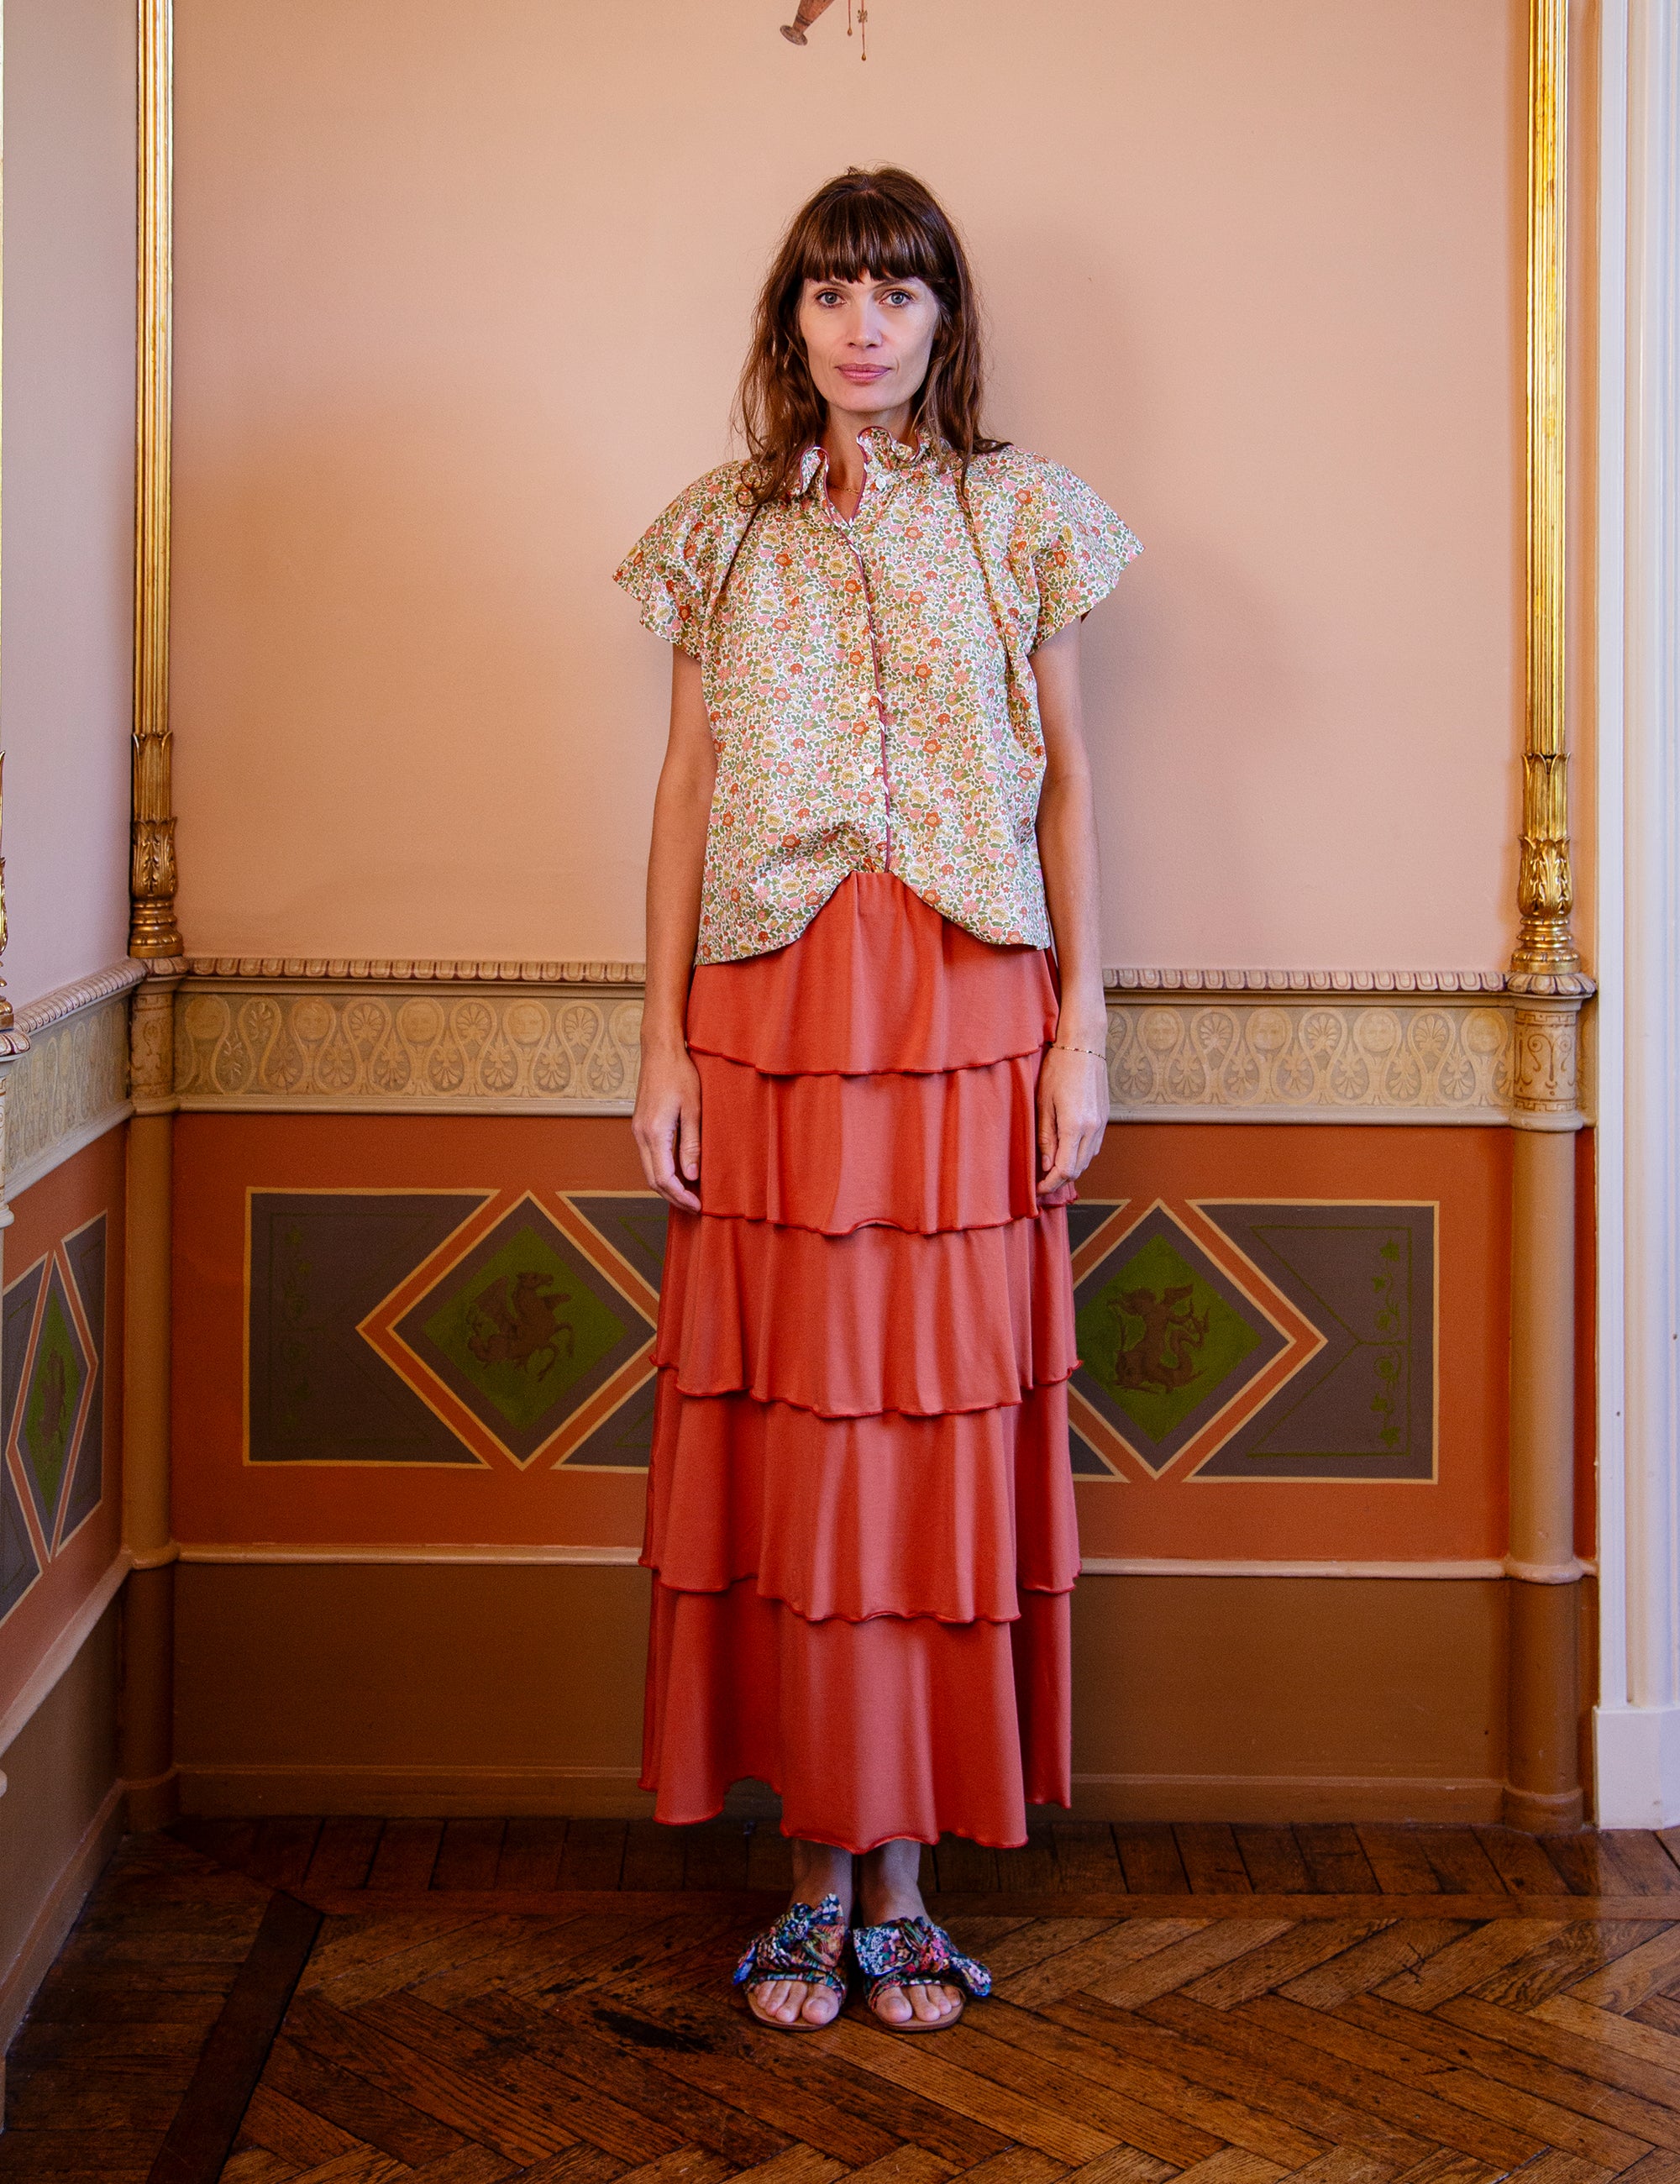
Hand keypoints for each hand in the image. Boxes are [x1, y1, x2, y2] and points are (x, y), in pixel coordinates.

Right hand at [633, 1043, 702, 1211]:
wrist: (660, 1051)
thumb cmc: (680, 1074)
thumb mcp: (694, 1109)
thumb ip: (691, 1144)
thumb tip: (692, 1176)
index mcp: (655, 1133)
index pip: (664, 1178)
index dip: (681, 1196)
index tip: (698, 1205)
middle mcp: (641, 1134)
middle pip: (653, 1180)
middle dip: (674, 1197)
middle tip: (695, 1206)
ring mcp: (638, 1130)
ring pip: (649, 1170)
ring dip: (667, 1186)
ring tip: (690, 1193)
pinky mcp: (641, 1125)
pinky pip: (650, 1157)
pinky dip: (663, 1171)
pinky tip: (680, 1172)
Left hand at [1036, 1042, 1106, 1200]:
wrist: (1084, 1047)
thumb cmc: (1058, 1070)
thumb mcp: (1043, 1104)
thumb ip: (1046, 1138)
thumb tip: (1047, 1166)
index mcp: (1075, 1126)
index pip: (1065, 1170)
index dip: (1050, 1184)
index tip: (1037, 1189)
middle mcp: (1092, 1129)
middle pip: (1078, 1169)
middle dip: (1059, 1181)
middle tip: (1042, 1184)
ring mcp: (1101, 1124)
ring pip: (1087, 1160)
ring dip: (1071, 1170)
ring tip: (1051, 1170)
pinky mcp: (1104, 1118)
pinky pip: (1094, 1147)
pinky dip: (1080, 1156)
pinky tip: (1067, 1153)